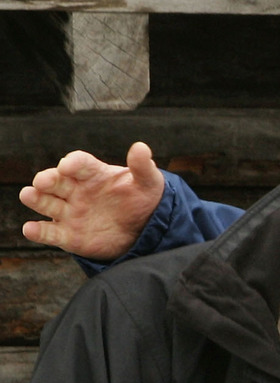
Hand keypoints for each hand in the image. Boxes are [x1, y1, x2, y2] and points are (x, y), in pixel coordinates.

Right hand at [20, 141, 164, 259]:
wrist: (143, 229)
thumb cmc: (142, 198)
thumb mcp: (148, 182)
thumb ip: (142, 166)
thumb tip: (140, 147)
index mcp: (93, 173)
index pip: (79, 163)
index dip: (73, 163)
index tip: (68, 165)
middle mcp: (76, 190)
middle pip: (56, 181)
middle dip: (47, 179)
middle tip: (42, 181)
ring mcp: (70, 212)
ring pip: (46, 203)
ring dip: (36, 198)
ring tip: (28, 195)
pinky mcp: (68, 235)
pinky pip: (50, 233)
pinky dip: (39, 231)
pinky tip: (30, 229)